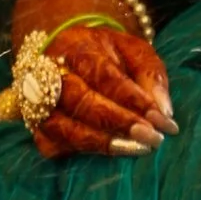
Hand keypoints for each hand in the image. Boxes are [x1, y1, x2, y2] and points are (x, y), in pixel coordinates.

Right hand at [12, 0, 176, 161]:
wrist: (68, 54)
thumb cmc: (107, 54)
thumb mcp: (133, 51)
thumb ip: (151, 76)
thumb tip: (164, 112)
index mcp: (76, 46)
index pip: (105, 76)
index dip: (135, 100)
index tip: (163, 120)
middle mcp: (49, 72)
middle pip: (82, 103)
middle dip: (121, 123)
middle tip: (152, 138)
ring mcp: (37, 101)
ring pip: (66, 128)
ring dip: (104, 143)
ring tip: (137, 149)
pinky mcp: (36, 126)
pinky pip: (55, 146)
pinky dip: (82, 153)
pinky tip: (109, 152)